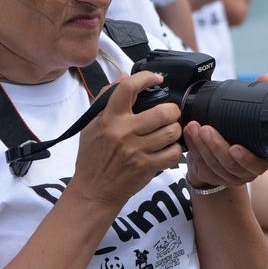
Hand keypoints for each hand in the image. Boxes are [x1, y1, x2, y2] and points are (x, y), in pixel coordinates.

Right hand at [69, 71, 184, 209]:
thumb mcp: (91, 125)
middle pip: (163, 112)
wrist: (93, 190)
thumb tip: (124, 77)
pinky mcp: (146, 167)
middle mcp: (123, 132)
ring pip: (172, 132)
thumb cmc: (92, 157)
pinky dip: (175, 150)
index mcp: (109, 118)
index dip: (147, 78)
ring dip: (176, 129)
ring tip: (170, 130)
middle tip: (170, 114)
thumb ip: (106, 99)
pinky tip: (169, 148)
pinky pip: (173, 154)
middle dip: (172, 110)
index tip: (156, 79)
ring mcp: (136, 151)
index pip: (128, 88)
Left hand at [183, 122, 267, 189]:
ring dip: (200, 145)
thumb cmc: (238, 140)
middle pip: (230, 164)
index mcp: (259, 163)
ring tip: (193, 128)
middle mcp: (245, 174)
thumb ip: (245, 126)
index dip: (245, 158)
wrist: (224, 158)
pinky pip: (201, 165)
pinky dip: (193, 149)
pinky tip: (188, 135)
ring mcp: (227, 179)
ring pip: (213, 165)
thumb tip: (237, 100)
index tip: (235, 148)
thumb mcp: (246, 135)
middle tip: (205, 129)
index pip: (256, 165)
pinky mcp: (211, 178)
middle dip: (216, 145)